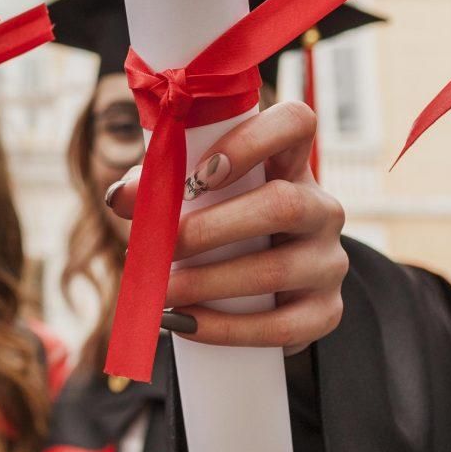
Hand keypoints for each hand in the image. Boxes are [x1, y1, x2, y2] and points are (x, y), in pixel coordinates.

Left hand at [108, 100, 347, 353]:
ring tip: (161, 290)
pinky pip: (282, 325)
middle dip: (210, 228)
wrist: (262, 295)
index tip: (199, 175)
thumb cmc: (219, 230)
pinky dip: (226, 328)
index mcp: (290, 164)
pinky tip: (185, 323)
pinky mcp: (326, 312)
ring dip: (208, 282)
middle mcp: (321, 208)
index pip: (296, 123)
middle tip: (158, 246)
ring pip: (278, 269)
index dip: (251, 141)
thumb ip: (160, 186)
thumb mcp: (195, 199)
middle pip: (283, 204)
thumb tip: (120, 197)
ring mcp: (329, 261)